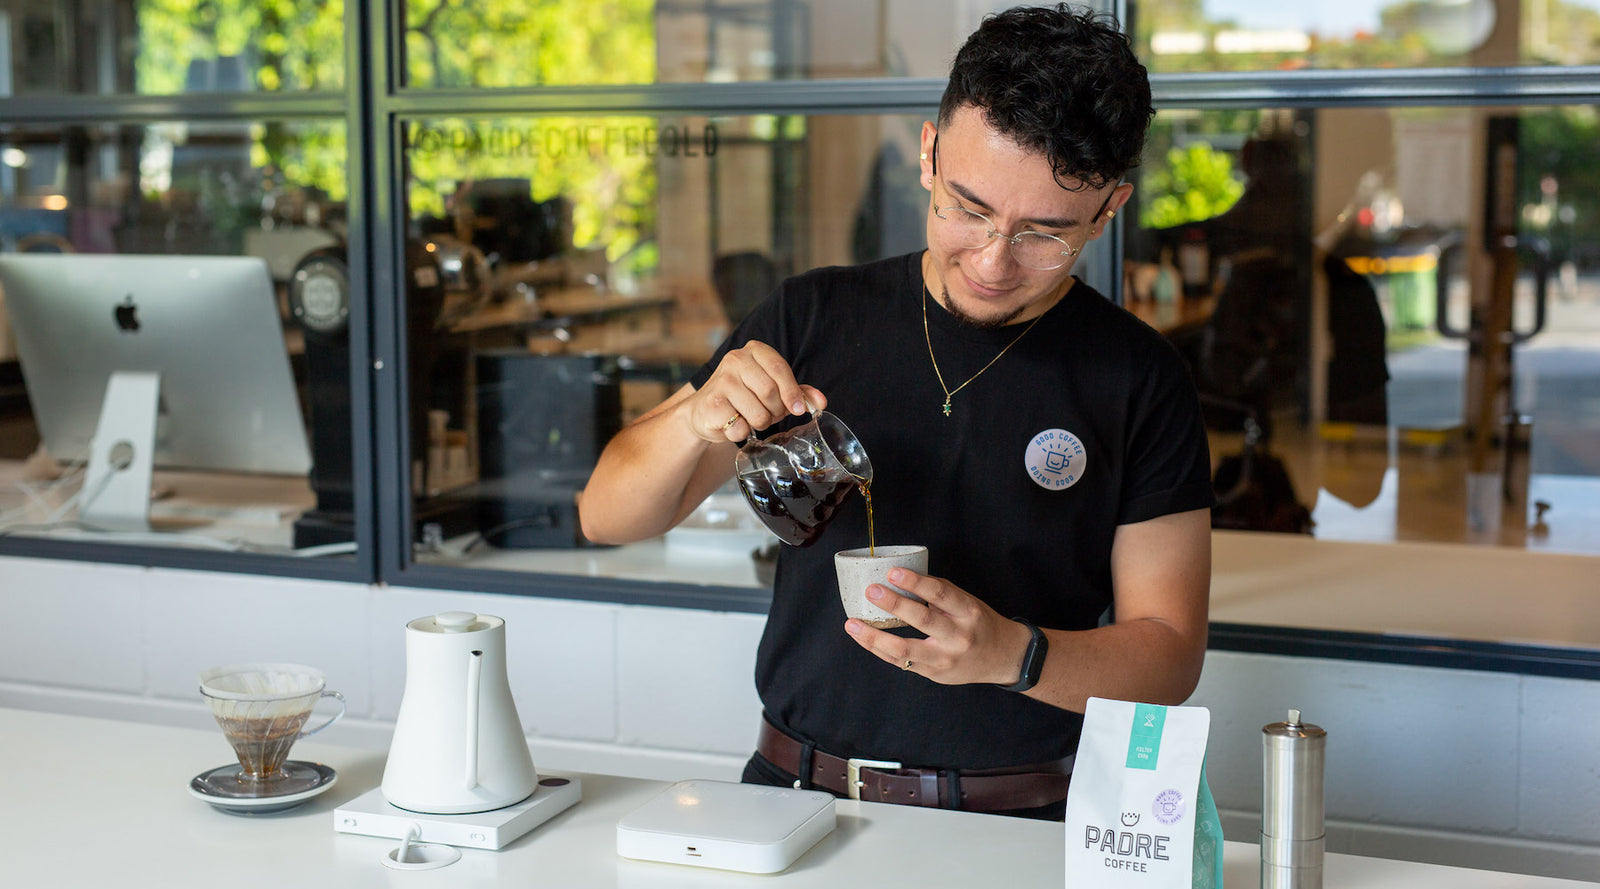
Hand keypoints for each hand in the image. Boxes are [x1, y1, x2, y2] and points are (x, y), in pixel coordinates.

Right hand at [687, 340, 825, 442]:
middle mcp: (735, 359)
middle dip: (775, 411)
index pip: (780, 368)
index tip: (798, 409)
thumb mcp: (773, 390)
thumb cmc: (744, 398)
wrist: (704, 411)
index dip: (792, 392)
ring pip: (758, 413)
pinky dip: (743, 433)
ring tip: (750, 418)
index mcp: (754, 350)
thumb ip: (797, 393)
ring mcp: (722, 381)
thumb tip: (820, 402)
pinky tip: (734, 424)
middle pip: (770, 392)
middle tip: (768, 414)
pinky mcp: (712, 404)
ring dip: (760, 424)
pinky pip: (741, 427)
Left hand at [843, 568, 1034, 686]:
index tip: (893, 571)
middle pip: (923, 620)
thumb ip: (939, 593)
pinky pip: (900, 662)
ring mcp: (944, 659)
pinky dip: (879, 649)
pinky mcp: (933, 674)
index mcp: (968, 613)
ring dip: (874, 637)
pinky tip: (862, 638)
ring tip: (851, 624)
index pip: (941, 593)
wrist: (1002, 659)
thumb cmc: (979, 624)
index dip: (916, 582)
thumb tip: (902, 577)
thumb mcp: (967, 603)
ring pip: (905, 650)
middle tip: (871, 591)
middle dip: (894, 604)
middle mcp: (958, 637)